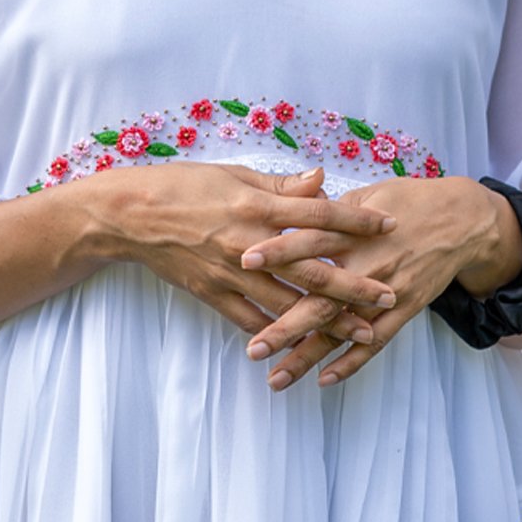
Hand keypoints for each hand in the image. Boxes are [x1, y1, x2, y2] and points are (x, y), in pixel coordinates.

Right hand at [98, 159, 399, 352]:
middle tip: (390, 296)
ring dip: (328, 320)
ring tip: (362, 332)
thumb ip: (281, 185)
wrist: (130, 216)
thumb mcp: (234, 175)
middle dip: (355, 286)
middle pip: (313, 268)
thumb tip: (323, 180)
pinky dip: (280, 336)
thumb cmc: (182, 186)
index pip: (319, 214)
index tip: (391, 227)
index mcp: (257, 205)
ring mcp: (231, 274)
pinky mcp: (213, 295)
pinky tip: (305, 347)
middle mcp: (250, 243)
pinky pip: (253, 321)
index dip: (357, 222)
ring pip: (289, 304)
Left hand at [237, 174, 510, 390]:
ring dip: (309, 356)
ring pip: (343, 330)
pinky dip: (352, 362)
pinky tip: (325, 379)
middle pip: (321, 299)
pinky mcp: (405, 309)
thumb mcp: (366, 195)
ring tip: (276, 378)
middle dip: (286, 327)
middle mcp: (368, 264)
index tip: (243, 261)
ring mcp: (387, 292)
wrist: (462, 220)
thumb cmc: (408, 202)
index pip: (309, 241)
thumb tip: (288, 208)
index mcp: (354, 231)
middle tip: (253, 349)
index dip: (278, 251)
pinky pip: (376, 342)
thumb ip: (327, 210)